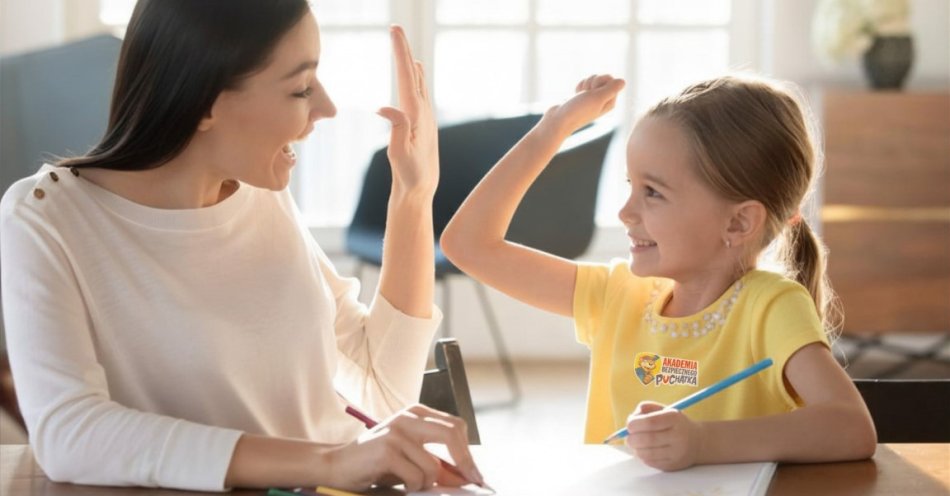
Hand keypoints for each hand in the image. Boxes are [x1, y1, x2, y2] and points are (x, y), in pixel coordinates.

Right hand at [323, 405, 480, 491]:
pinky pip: (416, 477)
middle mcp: (407, 417)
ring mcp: (396, 432)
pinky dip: (412, 487)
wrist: (335, 465)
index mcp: (416, 413)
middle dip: (465, 462)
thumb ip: (436, 462)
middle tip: (472, 482)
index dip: (468, 452)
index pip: (455, 426)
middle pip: (452, 434)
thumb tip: (466, 476)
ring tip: (409, 484)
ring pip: (433, 465)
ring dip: (426, 484)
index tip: (475, 473)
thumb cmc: (375, 463)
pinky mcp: (386, 450)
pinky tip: (396, 484)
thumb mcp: (409, 457)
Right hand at [377, 25, 438, 194]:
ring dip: (409, 61)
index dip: (400, 52)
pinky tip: (415, 72)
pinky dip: (413, 77)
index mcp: (416, 115)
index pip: (406, 77)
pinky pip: (417, 92)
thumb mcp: (400, 155)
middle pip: (412, 74)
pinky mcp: (421, 124)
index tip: (394, 32)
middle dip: (403, 50)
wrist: (421, 191)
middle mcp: (423, 112)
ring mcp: (424, 117)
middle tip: (395, 29)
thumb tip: (384, 107)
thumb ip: (397, 128)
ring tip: (404, 45)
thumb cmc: (410, 176)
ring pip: (417, 82)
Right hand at [541, 74, 625, 137]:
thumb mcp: (597, 98)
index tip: (592, 89)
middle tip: (585, 93)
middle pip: (602, 78)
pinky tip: (574, 95)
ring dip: (584, 84)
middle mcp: (603, 100)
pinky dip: (578, 87)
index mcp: (610, 102)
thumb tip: (623, 81)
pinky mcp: (583, 97)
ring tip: (579, 95)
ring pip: (592, 79)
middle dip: (592, 81)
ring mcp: (593, 98)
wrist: (559, 119)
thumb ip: (611, 89)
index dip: (601, 80)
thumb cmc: (578, 110)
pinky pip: (584, 83)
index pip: (612, 79)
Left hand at [624, 401, 704, 470]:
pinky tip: (646, 450)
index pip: (650, 422)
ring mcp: (676, 452)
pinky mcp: (673, 465)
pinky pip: (650, 462)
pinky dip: (643, 456)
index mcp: (674, 418)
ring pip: (646, 453)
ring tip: (637, 443)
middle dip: (632, 438)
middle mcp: (678, 436)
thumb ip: (645, 409)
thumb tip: (631, 419)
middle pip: (647, 439)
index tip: (629, 425)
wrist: (697, 442)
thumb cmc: (674, 423)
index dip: (634, 424)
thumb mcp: (663, 410)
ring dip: (636, 448)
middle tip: (629, 437)